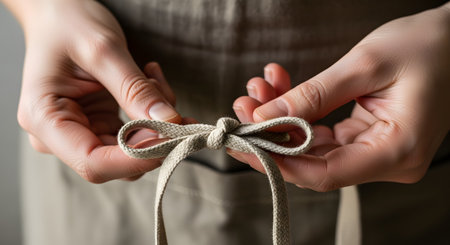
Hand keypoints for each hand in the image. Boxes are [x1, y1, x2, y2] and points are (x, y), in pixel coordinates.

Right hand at [15, 0, 180, 181]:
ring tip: (154, 79)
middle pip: (116, 161)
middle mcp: (59, 134)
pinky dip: (152, 113)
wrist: (60, 13)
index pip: (93, 162)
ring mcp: (81, 132)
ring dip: (156, 121)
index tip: (172, 138)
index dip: (136, 158)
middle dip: (153, 136)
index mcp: (45, 119)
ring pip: (133, 150)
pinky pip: (136, 134)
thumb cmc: (68, 23)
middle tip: (171, 102)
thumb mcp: (103, 51)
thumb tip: (169, 123)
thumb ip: (135, 90)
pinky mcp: (100, 125)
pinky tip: (151, 82)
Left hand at [231, 4, 449, 190]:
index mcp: (397, 150)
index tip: (243, 143)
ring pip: (314, 149)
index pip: (325, 173)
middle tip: (243, 108)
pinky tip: (280, 89)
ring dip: (282, 121)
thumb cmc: (426, 46)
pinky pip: (324, 135)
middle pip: (314, 163)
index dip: (278, 162)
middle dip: (272, 135)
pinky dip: (300, 114)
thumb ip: (314, 95)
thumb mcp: (365, 64)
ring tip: (257, 91)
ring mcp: (378, 151)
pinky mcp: (369, 138)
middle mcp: (388, 160)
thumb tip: (265, 118)